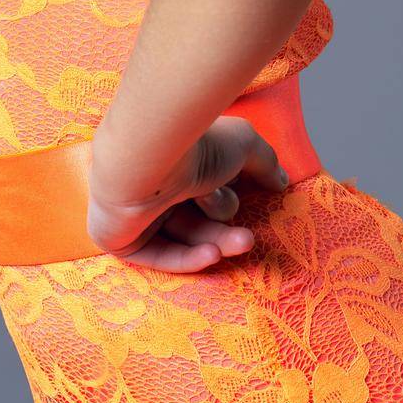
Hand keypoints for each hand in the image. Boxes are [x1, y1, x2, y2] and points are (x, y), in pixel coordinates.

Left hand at [84, 115, 290, 272]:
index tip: (259, 197)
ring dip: (216, 242)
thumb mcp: (243, 144)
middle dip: (227, 227)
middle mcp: (160, 183)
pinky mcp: (122, 238)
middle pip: (201, 215)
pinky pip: (160, 255)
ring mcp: (139, 211)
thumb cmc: (195, 146)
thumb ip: (264, 162)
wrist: (147, 160)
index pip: (213, 186)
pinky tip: (212, 256)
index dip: (234, 193)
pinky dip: (187, 258)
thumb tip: (280, 182)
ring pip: (185, 236)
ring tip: (242, 244)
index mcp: (182, 159)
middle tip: (248, 238)